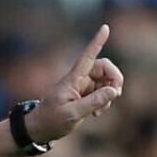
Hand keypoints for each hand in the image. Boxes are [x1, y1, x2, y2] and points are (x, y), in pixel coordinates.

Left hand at [25, 24, 124, 143]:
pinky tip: (97, 113)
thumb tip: (113, 90)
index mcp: (72, 79)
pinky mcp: (86, 96)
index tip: (105, 27)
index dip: (97, 42)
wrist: (41, 129)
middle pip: (104, 67)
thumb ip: (93, 102)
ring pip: (106, 81)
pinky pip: (103, 92)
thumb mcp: (72, 114)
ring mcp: (83, 87)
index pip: (87, 57)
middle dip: (114, 78)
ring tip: (100, 110)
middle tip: (115, 94)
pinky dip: (105, 101)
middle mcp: (79, 79)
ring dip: (110, 93)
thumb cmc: (51, 120)